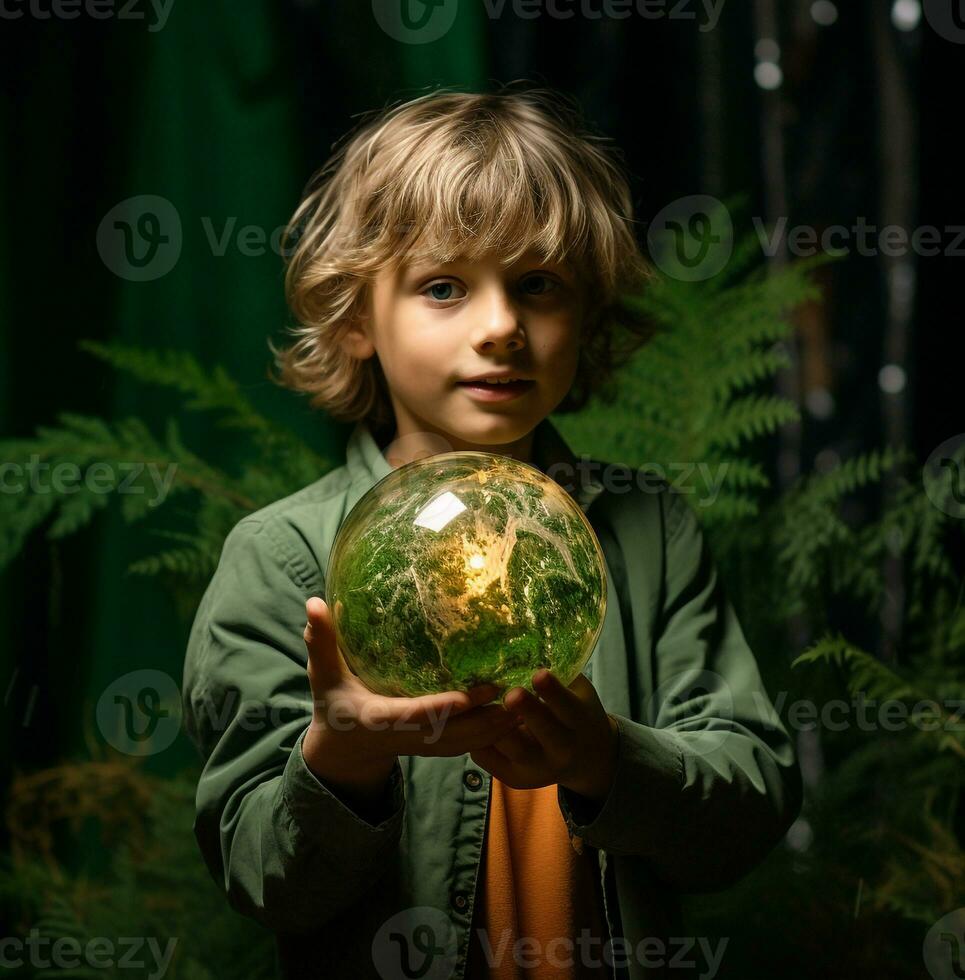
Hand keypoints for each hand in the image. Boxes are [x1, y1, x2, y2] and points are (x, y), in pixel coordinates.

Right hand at [301, 597, 522, 783]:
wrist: (345, 751)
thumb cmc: (333, 703)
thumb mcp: (323, 674)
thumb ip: (320, 641)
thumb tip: (313, 603)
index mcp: (381, 718)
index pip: (416, 715)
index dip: (443, 709)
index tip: (470, 696)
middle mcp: (409, 737)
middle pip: (455, 736)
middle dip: (487, 720)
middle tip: (517, 693)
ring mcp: (426, 746)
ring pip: (470, 744)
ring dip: (500, 727)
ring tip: (531, 701)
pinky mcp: (439, 747)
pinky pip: (474, 744)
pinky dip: (498, 732)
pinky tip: (522, 710)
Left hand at [470, 668, 618, 797]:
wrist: (586, 758)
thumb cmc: (576, 711)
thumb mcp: (578, 690)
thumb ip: (560, 673)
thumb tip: (529, 636)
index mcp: (579, 721)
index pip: (567, 706)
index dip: (553, 691)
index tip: (539, 674)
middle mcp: (562, 749)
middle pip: (543, 731)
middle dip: (527, 711)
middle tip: (511, 694)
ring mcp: (538, 768)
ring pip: (511, 747)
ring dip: (494, 724)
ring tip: (479, 702)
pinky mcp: (514, 778)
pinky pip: (489, 758)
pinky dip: (477, 739)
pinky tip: (469, 719)